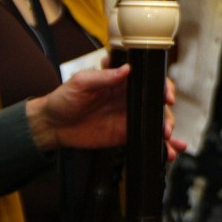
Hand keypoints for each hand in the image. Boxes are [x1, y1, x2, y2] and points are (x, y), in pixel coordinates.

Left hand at [26, 66, 186, 159]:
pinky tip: (169, 152)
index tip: (166, 97)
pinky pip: (147, 139)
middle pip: (158, 104)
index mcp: (122, 82)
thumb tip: (126, 69)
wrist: (52, 125)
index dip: (163, 87)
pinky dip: (160, 147)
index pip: (149, 81)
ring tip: (169, 142)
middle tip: (165, 127)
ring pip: (157, 122)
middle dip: (167, 115)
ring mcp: (129, 117)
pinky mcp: (126, 135)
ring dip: (167, 131)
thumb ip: (103, 77)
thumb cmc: (63, 98)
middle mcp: (129, 99)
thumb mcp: (81, 82)